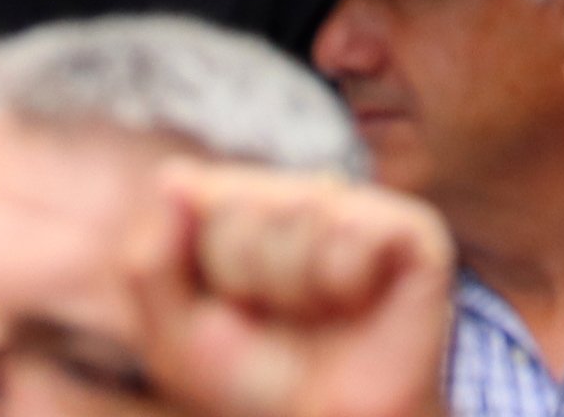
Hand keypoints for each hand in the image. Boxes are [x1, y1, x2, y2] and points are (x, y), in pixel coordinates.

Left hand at [120, 164, 458, 416]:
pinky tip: (360, 305)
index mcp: (245, 204)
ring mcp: (357, 207)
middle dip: (245, 280)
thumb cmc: (257, 383)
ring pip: (298, 213)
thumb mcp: (176, 334)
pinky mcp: (412, 230)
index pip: (190, 192)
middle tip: (280, 323)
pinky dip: (344, 283)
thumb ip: (151, 262)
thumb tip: (173, 179)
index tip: (225, 312)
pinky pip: (353, 232)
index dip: (198, 268)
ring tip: (321, 319)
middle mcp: (301, 195)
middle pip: (239, 206)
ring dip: (297, 290)